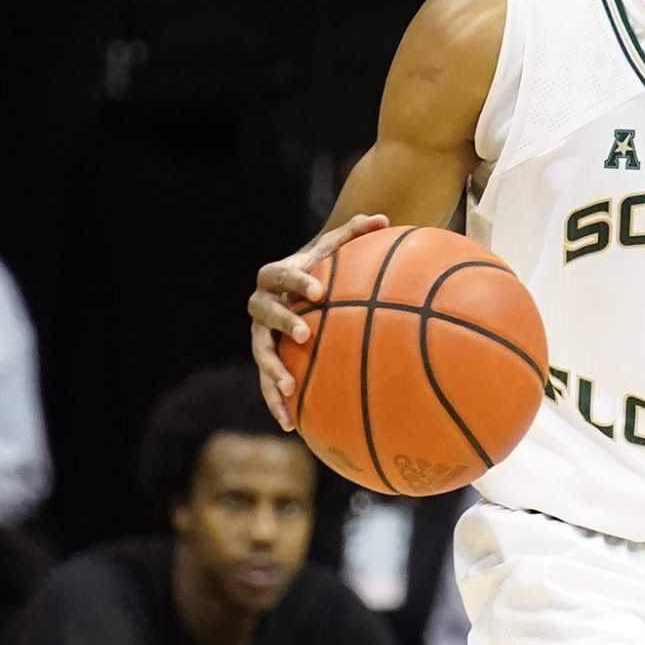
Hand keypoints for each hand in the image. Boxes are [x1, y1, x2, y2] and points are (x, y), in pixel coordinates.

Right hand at [248, 212, 388, 429]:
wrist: (302, 289)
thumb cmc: (325, 267)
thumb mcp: (337, 249)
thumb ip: (355, 233)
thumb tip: (383, 219)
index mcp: (277, 277)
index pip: (281, 274)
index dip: (295, 279)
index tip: (318, 289)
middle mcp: (262, 306)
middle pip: (264, 312)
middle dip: (282, 322)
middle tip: (305, 334)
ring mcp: (261, 336)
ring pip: (261, 354)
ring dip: (273, 371)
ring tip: (290, 389)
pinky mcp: (268, 360)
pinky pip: (268, 383)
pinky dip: (277, 403)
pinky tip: (292, 426)